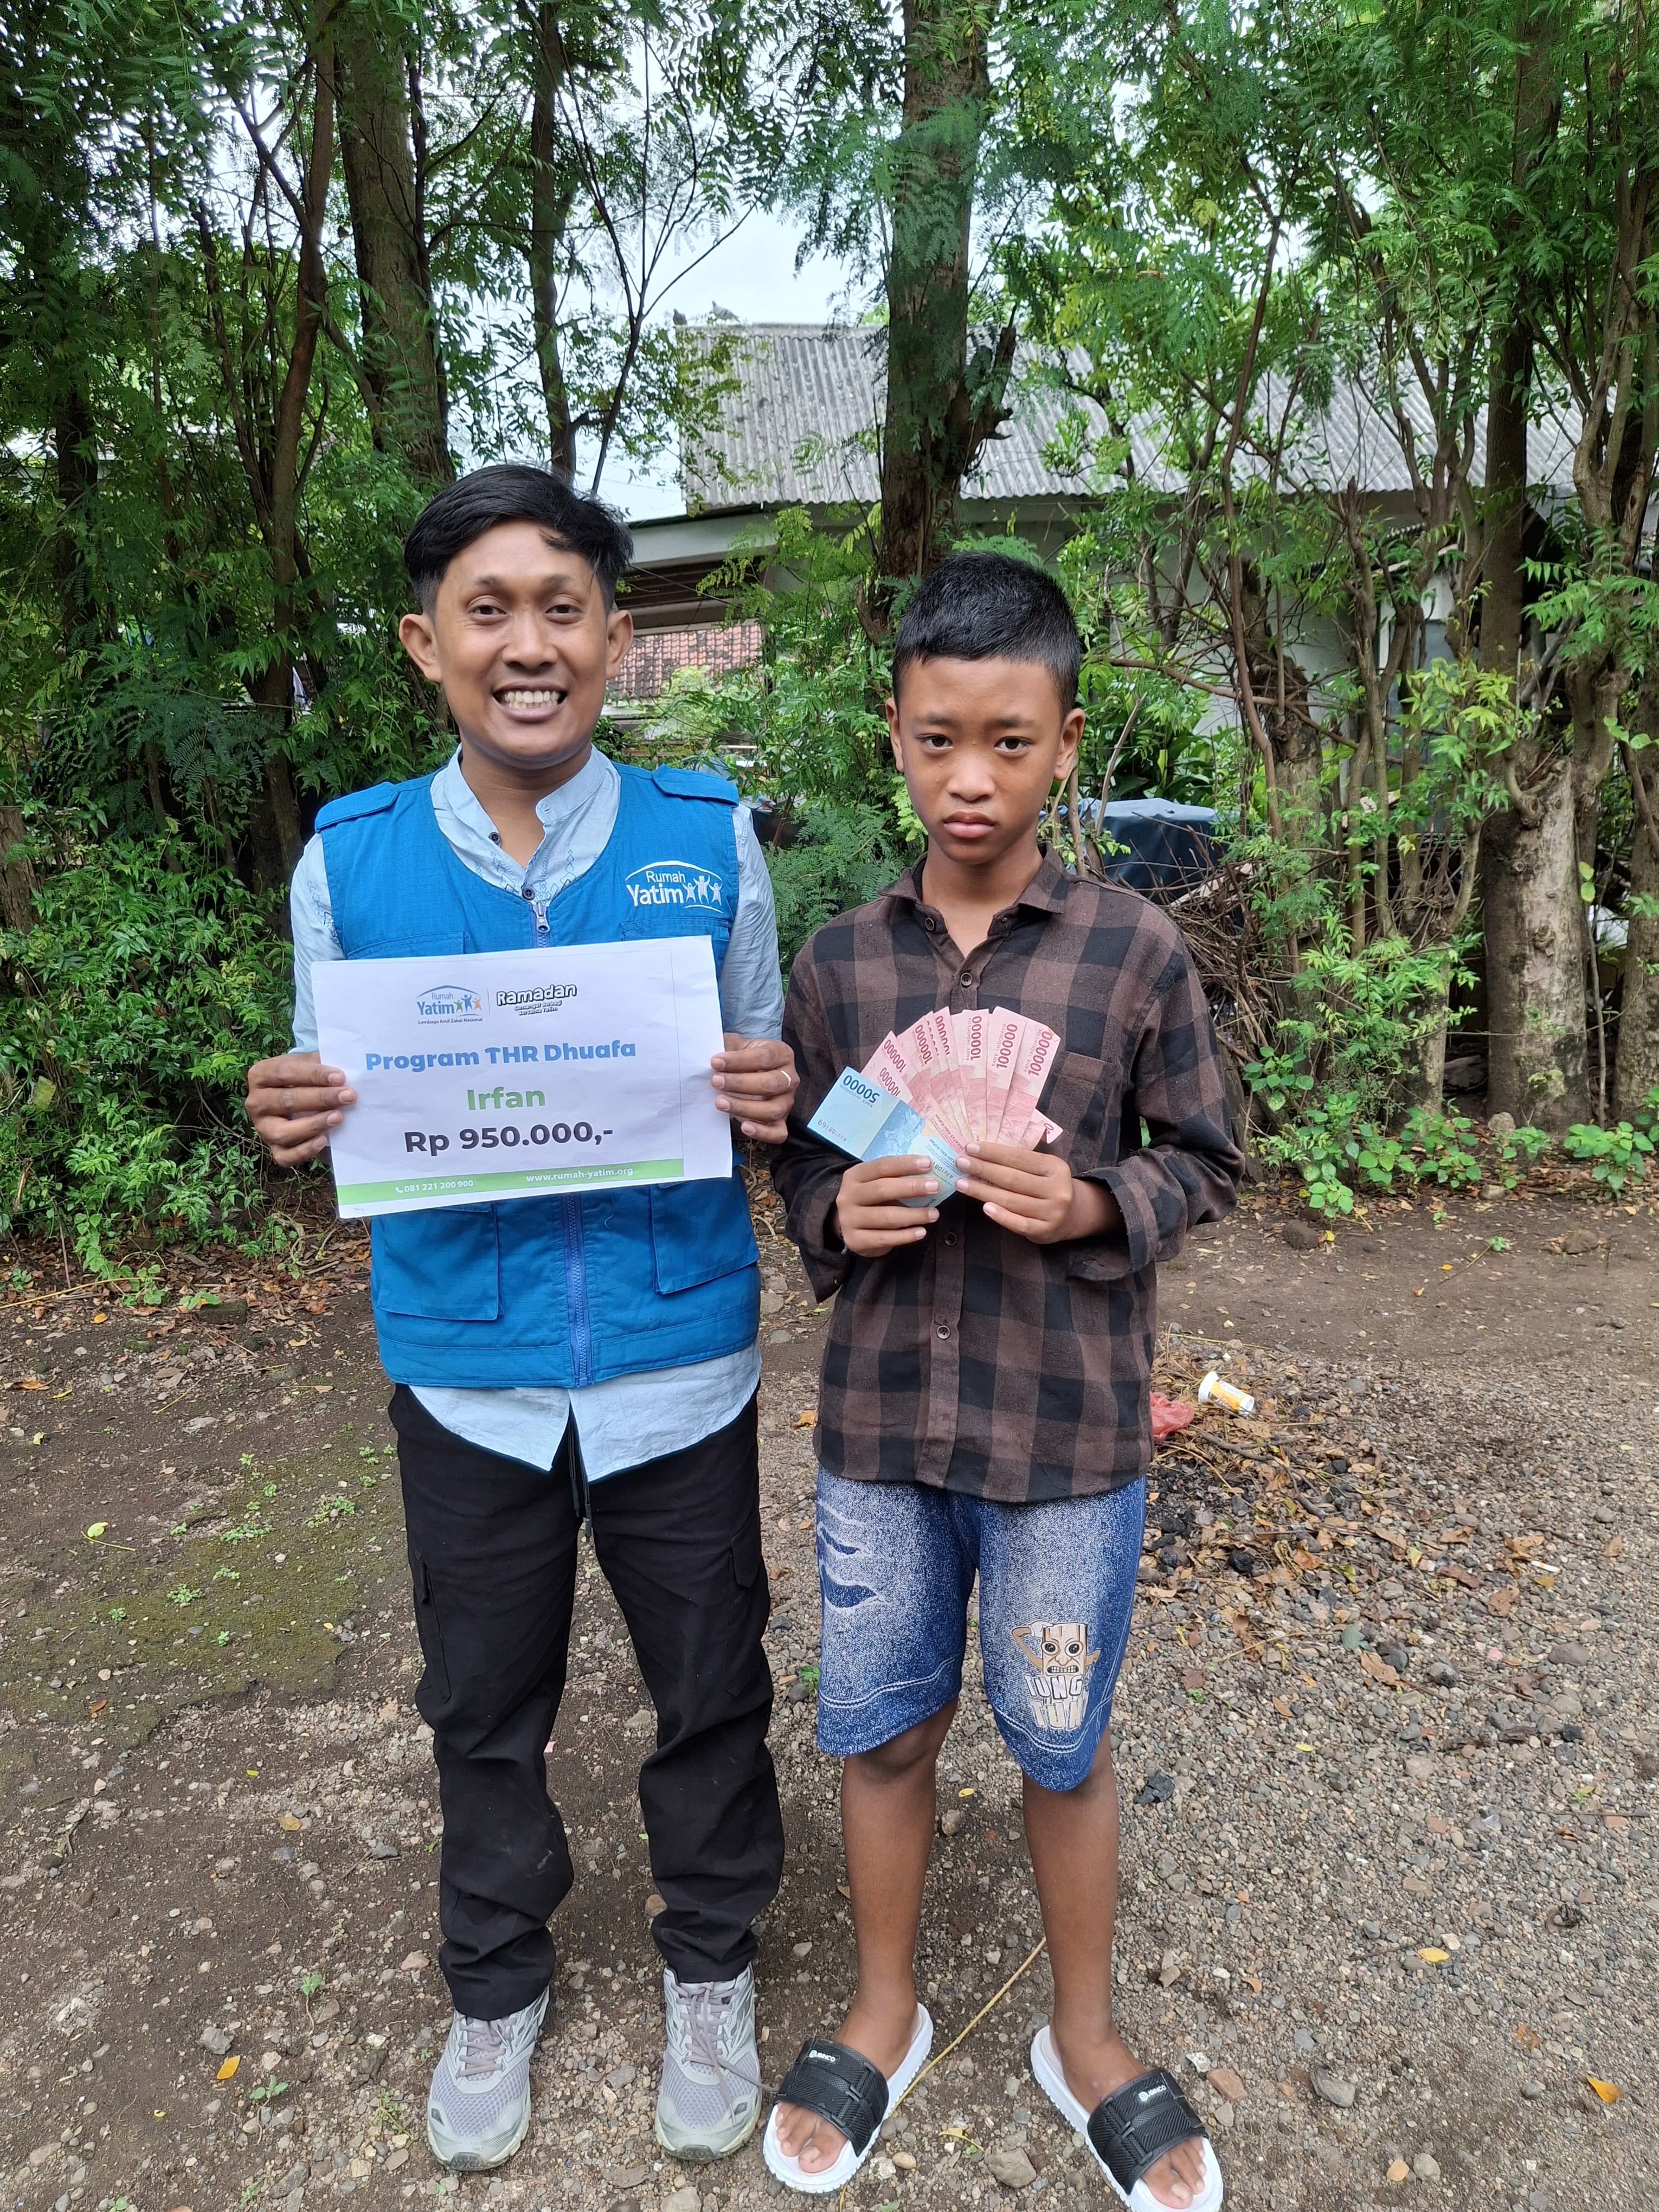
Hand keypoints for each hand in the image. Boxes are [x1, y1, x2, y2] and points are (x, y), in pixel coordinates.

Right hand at [245, 1050, 356, 1166]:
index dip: (313, 1075)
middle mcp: (255, 1102)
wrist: (300, 1102)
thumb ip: (319, 1063)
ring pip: (283, 1132)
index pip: (284, 1073)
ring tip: (338, 1117)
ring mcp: (262, 1128)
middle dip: (320, 1098)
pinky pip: (285, 1156)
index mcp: (260, 1075)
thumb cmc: (304, 1079)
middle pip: (286, 1101)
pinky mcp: (274, 1149)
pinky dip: (304, 1150)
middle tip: (348, 1096)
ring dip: (313, 1125)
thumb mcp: (307, 1065)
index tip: (340, 1077)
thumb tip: (344, 1070)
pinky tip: (323, 1140)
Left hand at [711, 1034, 797, 1142]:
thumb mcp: (733, 1046)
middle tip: (715, 1081)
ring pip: (773, 1110)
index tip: (715, 1062)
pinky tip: (744, 1126)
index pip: (764, 1057)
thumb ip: (725, 1046)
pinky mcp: (781, 1122)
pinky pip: (778, 1133)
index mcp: (781, 1054)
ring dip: (744, 1107)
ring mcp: (786, 1102)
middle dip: (740, 1083)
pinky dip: (762, 1132)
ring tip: (720, 1102)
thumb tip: (704, 1051)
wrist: (742, 1078)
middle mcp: (789, 1078)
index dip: (739, 1060)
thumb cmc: (739, 1060)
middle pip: (771, 1083)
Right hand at [832, 1154, 939, 1256]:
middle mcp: (848, 1196)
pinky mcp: (855, 1241)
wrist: (847, 1226)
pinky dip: (905, 1236)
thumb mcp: (876, 1184)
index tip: (928, 1164)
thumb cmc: (870, 1201)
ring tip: (934, 1214)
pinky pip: (884, 1238)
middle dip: (912, 1188)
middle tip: (935, 1187)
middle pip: (882, 1189)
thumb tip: (930, 1175)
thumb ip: (896, 1178)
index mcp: (855, 1176)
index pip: (882, 1166)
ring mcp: (849, 1219)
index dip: (906, 1164)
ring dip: (914, 1215)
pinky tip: (921, 1232)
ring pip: (886, 1217)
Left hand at [953, 1142, 1118, 1244]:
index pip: (1019, 1157)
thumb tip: (981, 1151)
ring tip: (961, 1183)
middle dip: (983, 1169)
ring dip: (983, 1191)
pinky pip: (1019, 1223)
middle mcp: (1056, 1188)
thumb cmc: (1047, 1186)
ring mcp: (1052, 1211)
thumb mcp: (1043, 1169)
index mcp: (1054, 1167)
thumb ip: (1020, 1161)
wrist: (1072, 1216)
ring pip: (1011, 1200)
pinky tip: (984, 1207)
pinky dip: (1001, 1216)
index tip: (970, 1147)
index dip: (993, 1152)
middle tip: (960, 1162)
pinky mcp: (1045, 1230)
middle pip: (1012, 1178)